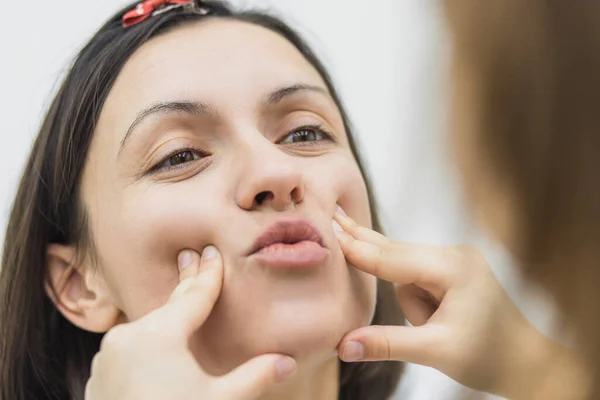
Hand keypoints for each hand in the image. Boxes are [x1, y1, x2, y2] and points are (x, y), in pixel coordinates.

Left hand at [85, 246, 295, 399]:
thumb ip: (253, 378)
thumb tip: (288, 362)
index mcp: (161, 334)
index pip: (194, 296)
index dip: (209, 275)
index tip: (212, 253)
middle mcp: (130, 335)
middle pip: (168, 305)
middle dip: (185, 284)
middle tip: (191, 257)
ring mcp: (109, 354)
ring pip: (147, 327)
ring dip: (166, 318)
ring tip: (179, 304)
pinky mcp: (100, 373)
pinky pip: (130, 347)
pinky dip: (147, 342)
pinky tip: (156, 347)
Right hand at [333, 211, 587, 398]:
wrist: (527, 363)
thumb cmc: (490, 357)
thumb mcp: (437, 352)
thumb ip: (388, 344)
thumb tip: (344, 345)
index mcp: (454, 267)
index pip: (393, 259)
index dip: (358, 248)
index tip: (329, 231)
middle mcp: (453, 256)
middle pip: (395, 254)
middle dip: (366, 248)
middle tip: (332, 215)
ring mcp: (453, 262)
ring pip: (403, 271)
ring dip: (406, 302)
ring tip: (432, 329)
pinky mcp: (450, 273)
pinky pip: (414, 278)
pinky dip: (410, 295)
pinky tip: (428, 318)